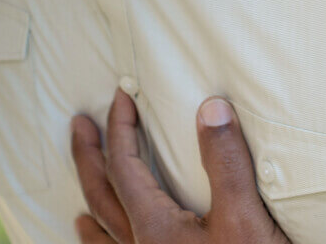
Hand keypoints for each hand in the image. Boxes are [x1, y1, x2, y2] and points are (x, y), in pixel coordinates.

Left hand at [69, 90, 290, 243]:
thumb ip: (225, 164)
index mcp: (155, 229)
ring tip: (80, 205)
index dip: (121, 127)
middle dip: (88, 157)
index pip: (123, 166)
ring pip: (105, 238)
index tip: (121, 97)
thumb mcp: (247, 219)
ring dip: (92, 210)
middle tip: (79, 125)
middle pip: (100, 196)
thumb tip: (211, 108)